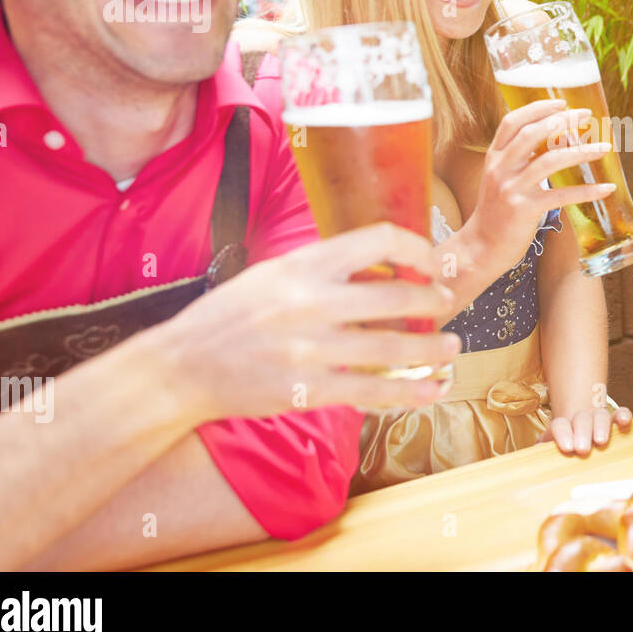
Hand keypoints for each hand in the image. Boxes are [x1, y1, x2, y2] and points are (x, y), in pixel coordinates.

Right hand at [161, 222, 461, 422]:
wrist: (181, 367)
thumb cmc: (229, 317)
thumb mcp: (272, 274)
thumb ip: (321, 268)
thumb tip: (375, 266)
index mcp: (302, 264)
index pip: (378, 240)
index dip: (416, 249)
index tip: (431, 262)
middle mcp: (310, 301)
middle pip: (397, 298)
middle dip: (434, 301)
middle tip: (447, 303)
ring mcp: (310, 348)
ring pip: (394, 348)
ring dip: (432, 349)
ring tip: (451, 348)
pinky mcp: (308, 389)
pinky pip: (374, 391)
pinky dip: (410, 392)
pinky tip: (432, 389)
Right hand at [461, 98, 615, 272]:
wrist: (482, 247)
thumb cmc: (498, 211)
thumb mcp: (501, 178)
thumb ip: (519, 158)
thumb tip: (553, 138)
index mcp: (494, 157)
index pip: (512, 122)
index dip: (537, 108)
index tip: (561, 102)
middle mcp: (500, 168)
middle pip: (532, 134)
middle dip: (562, 121)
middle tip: (586, 116)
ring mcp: (511, 189)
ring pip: (549, 161)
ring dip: (581, 151)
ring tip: (605, 147)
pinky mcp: (525, 210)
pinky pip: (561, 196)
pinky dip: (587, 191)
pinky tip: (606, 188)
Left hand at [538, 403, 632, 457]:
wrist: (577, 427)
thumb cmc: (565, 444)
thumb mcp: (551, 447)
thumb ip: (542, 451)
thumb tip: (533, 457)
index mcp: (563, 426)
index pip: (560, 425)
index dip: (563, 434)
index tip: (567, 448)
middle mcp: (580, 419)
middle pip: (581, 420)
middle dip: (582, 432)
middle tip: (582, 448)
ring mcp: (598, 418)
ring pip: (600, 416)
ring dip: (601, 427)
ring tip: (601, 440)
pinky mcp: (614, 420)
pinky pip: (619, 414)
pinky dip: (622, 415)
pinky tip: (624, 422)